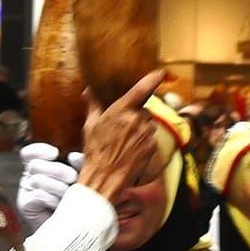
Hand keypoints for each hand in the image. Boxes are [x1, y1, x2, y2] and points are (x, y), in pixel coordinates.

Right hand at [16, 144, 75, 230]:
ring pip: (37, 179)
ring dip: (57, 187)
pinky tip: (59, 206)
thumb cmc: (76, 202)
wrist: (70, 230)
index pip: (30, 152)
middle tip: (72, 178)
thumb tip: (74, 156)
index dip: (40, 150)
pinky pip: (37, 195)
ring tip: (68, 196)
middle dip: (56, 170)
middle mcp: (29, 177)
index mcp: (40, 167)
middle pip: (35, 165)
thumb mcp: (80, 179)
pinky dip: (51, 199)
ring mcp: (25, 191)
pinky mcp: (24, 205)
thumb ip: (79, 165)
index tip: (55, 153)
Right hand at [77, 70, 167, 200]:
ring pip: (148, 124)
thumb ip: (94, 105)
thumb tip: (89, 90)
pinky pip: (150, 138)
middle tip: (121, 125)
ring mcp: (147, 134)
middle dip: (135, 114)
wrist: (105, 177)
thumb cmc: (95, 151)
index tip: (160, 72)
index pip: (143, 88)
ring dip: (140, 128)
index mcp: (122, 110)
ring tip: (124, 140)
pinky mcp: (152, 147)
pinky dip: (143, 141)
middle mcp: (138, 119)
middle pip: (144, 109)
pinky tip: (130, 150)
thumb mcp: (90, 126)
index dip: (154, 78)